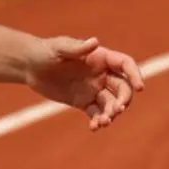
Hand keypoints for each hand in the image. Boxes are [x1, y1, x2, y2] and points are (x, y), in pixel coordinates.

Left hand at [24, 36, 145, 130]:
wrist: (29, 66)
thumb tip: (95, 42)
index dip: (135, 74)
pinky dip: (98, 121)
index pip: (125, 64)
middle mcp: (101, 74)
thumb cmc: (44, 51)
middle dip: (124, 99)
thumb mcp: (58, 48)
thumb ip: (76, 47)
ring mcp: (93, 89)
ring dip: (111, 113)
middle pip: (122, 88)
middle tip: (116, 110)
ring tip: (102, 121)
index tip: (140, 87)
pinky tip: (94, 126)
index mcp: (100, 58)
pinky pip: (96, 113)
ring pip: (111, 103)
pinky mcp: (83, 102)